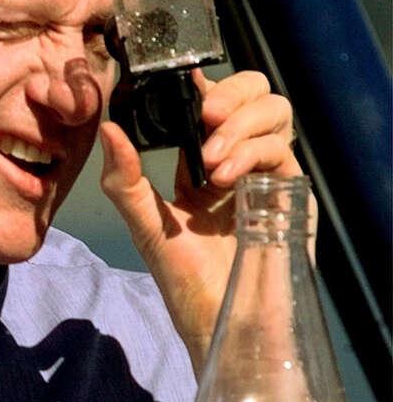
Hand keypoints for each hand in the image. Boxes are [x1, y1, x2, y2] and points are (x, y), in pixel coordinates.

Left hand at [99, 69, 299, 371]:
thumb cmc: (183, 277)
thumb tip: (108, 128)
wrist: (216, 321)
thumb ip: (125, 177)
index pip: (213, 101)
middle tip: (203, 112)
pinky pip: (282, 151)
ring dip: (239, 123)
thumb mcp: (143, 222)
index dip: (200, 85)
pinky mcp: (293, 194)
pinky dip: (250, 152)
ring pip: (275, 112)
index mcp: (204, 162)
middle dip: (230, 92)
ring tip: (209, 159)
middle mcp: (241, 161)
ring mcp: (269, 175)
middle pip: (255, 94)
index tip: (177, 81)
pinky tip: (223, 177)